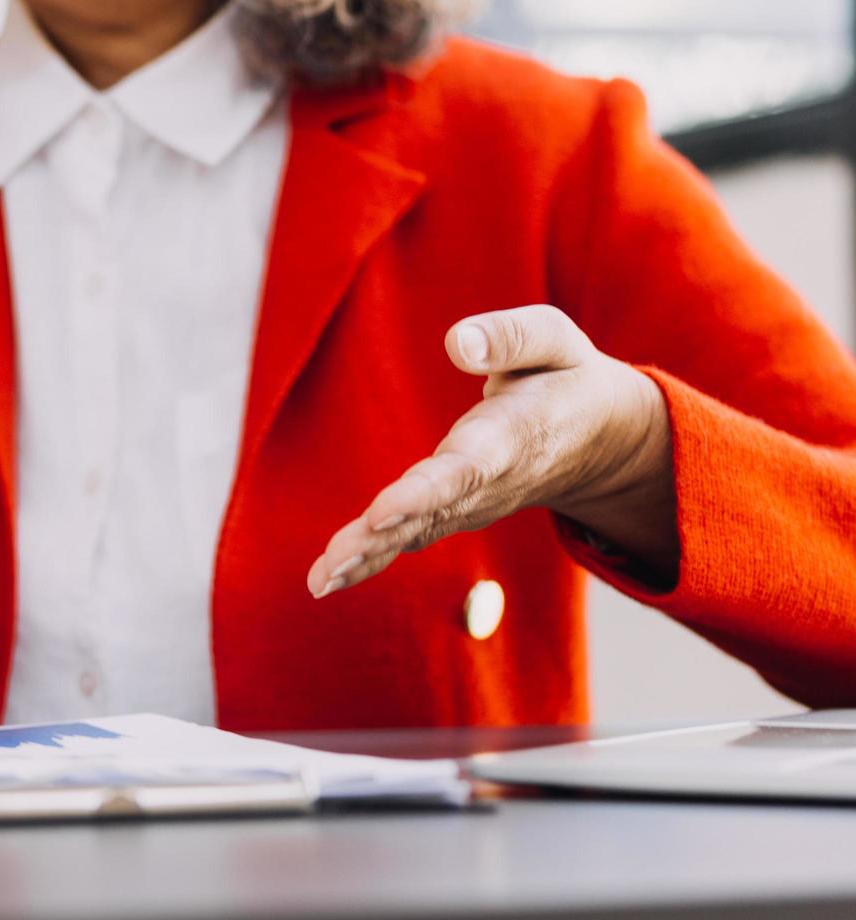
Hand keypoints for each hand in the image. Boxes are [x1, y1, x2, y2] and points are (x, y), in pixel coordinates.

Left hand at [307, 305, 675, 598]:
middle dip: (377, 540)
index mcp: (510, 438)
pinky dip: (368, 560)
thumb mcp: (555, 341)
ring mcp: (469, 505)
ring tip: (320, 582)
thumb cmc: (565, 378)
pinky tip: (326, 580)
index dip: (422, 494)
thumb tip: (458, 343)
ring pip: (412, 534)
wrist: (599, 438)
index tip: (381, 513)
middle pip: (427, 515)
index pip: (464, 470)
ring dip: (364, 558)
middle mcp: (486, 483)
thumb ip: (510, 337)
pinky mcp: (451, 512)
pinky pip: (406, 538)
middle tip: (331, 567)